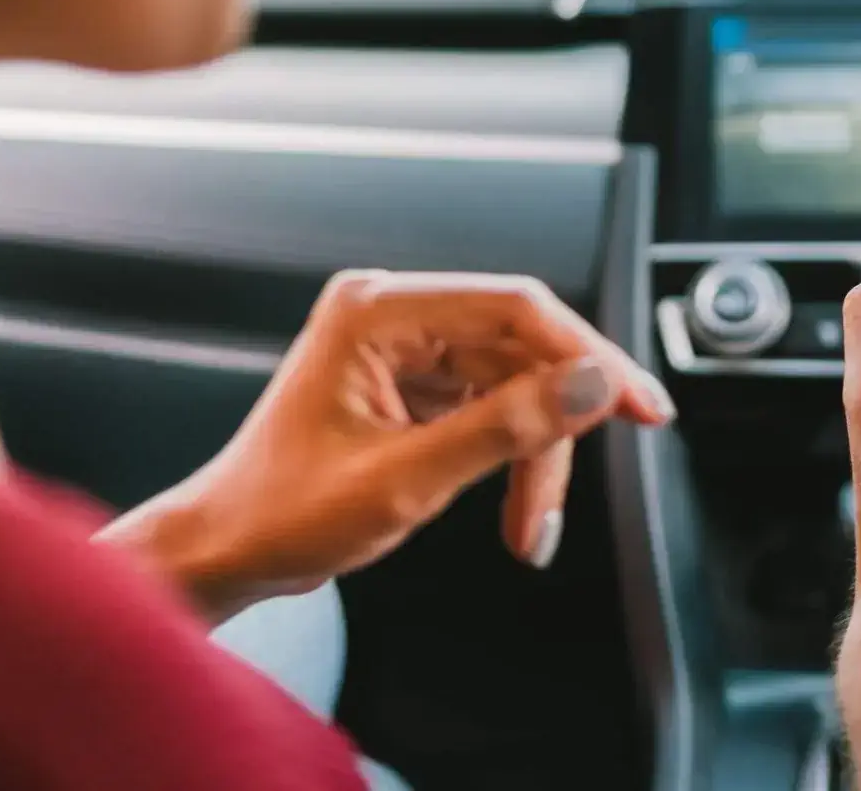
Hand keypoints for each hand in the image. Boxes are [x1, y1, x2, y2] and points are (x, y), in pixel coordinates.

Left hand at [103, 270, 672, 621]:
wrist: (222, 553)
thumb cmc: (280, 516)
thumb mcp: (404, 481)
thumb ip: (504, 428)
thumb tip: (591, 386)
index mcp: (376, 310)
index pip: (515, 308)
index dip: (589, 354)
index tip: (639, 403)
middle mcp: (390, 313)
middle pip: (521, 347)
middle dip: (558, 424)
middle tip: (596, 478)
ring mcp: (400, 346)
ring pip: (514, 382)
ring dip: (535, 454)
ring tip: (531, 528)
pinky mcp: (408, 380)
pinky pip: (490, 403)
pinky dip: (512, 455)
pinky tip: (514, 507)